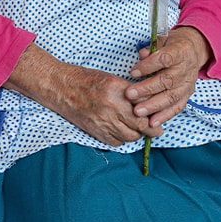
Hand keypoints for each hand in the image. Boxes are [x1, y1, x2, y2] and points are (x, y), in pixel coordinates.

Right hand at [45, 62, 161, 145]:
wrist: (61, 87)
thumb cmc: (86, 79)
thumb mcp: (111, 79)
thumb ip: (130, 91)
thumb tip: (149, 102)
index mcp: (117, 90)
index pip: (144, 107)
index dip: (154, 116)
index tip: (159, 119)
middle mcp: (111, 107)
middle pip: (140, 126)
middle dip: (151, 130)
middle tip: (156, 130)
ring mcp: (103, 121)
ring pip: (130, 136)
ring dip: (136, 134)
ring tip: (137, 129)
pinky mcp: (96, 131)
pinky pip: (116, 142)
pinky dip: (121, 139)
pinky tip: (121, 132)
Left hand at [126, 26, 210, 127]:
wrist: (193, 51)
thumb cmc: (172, 46)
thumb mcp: (162, 41)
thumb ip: (151, 49)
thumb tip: (141, 55)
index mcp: (179, 52)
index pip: (165, 59)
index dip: (149, 66)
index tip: (133, 72)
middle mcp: (185, 70)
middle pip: (166, 81)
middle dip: (147, 89)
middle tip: (129, 95)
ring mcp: (187, 84)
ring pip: (171, 97)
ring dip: (153, 106)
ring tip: (138, 112)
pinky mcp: (187, 95)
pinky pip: (177, 107)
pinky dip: (164, 116)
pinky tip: (152, 122)